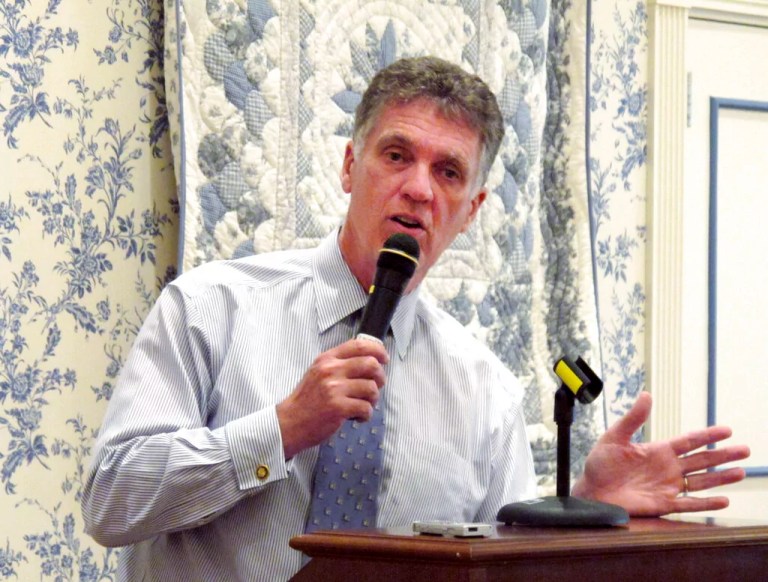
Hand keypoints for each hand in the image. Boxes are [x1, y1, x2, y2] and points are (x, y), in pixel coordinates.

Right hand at [276, 338, 388, 458]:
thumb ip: (339, 363)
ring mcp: (334, 389)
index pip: (359, 345)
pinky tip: (358, 417)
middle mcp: (331, 370)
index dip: (377, 350)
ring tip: (364, 404)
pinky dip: (366, 414)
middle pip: (371, 364)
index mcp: (327, 359)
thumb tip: (369, 360)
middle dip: (380, 377)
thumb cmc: (307, 399)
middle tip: (377, 386)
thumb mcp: (318, 372)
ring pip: (371, 388)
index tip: (384, 359)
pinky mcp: (338, 408)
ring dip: (373, 399)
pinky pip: (365, 408)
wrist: (290, 422)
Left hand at [572, 391, 750, 515]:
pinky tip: (723, 501)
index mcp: (658, 450)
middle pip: (702, 460)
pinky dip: (706, 504)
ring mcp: (668, 486)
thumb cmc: (600, 464)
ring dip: (720, 478)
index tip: (727, 430)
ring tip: (740, 472)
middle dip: (723, 455)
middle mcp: (668, 468)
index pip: (689, 441)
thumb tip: (647, 394)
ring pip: (701, 481)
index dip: (707, 435)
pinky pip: (689, 504)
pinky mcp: (663, 504)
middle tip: (745, 449)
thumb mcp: (614, 437)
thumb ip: (632, 418)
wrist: (591, 490)